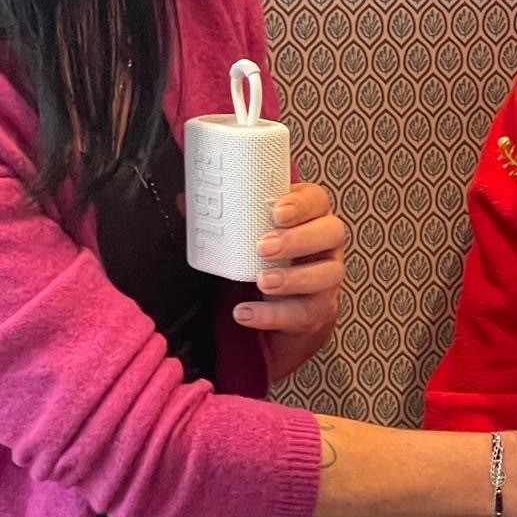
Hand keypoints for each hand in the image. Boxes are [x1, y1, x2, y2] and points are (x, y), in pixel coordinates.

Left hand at [233, 182, 346, 378]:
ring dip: (293, 278)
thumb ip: (225, 219)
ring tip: (261, 280)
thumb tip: (185, 201)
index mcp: (311, 217)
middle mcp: (326, 246)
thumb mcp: (252, 235)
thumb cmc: (270, 260)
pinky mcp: (316, 311)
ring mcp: (326, 278)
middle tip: (264, 246)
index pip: (318, 201)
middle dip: (298, 239)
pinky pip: (302, 313)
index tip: (277, 210)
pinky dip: (272, 314)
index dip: (302, 204)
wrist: (285, 307)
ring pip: (327, 274)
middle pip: (332, 233)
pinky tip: (246, 312)